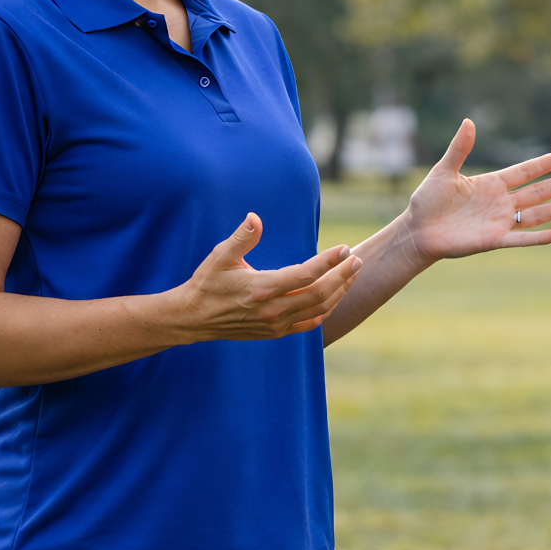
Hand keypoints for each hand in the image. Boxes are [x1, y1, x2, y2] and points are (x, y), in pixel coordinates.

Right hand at [167, 213, 361, 340]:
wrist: (193, 318)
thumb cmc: (207, 283)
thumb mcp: (219, 256)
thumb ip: (241, 237)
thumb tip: (255, 217)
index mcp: (261, 288)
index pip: (305, 275)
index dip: (328, 262)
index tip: (343, 249)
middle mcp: (272, 309)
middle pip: (320, 294)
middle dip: (343, 276)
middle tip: (357, 260)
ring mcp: (276, 324)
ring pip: (319, 310)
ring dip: (339, 292)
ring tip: (352, 275)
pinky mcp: (276, 332)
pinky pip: (309, 324)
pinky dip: (326, 310)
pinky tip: (335, 297)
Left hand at [401, 119, 550, 260]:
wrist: (417, 230)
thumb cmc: (428, 201)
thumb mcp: (444, 171)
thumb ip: (459, 149)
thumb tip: (469, 122)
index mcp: (491, 184)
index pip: (524, 172)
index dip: (543, 164)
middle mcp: (500, 203)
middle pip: (537, 192)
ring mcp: (499, 222)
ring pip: (535, 214)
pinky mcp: (493, 241)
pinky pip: (521, 239)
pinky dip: (539, 238)